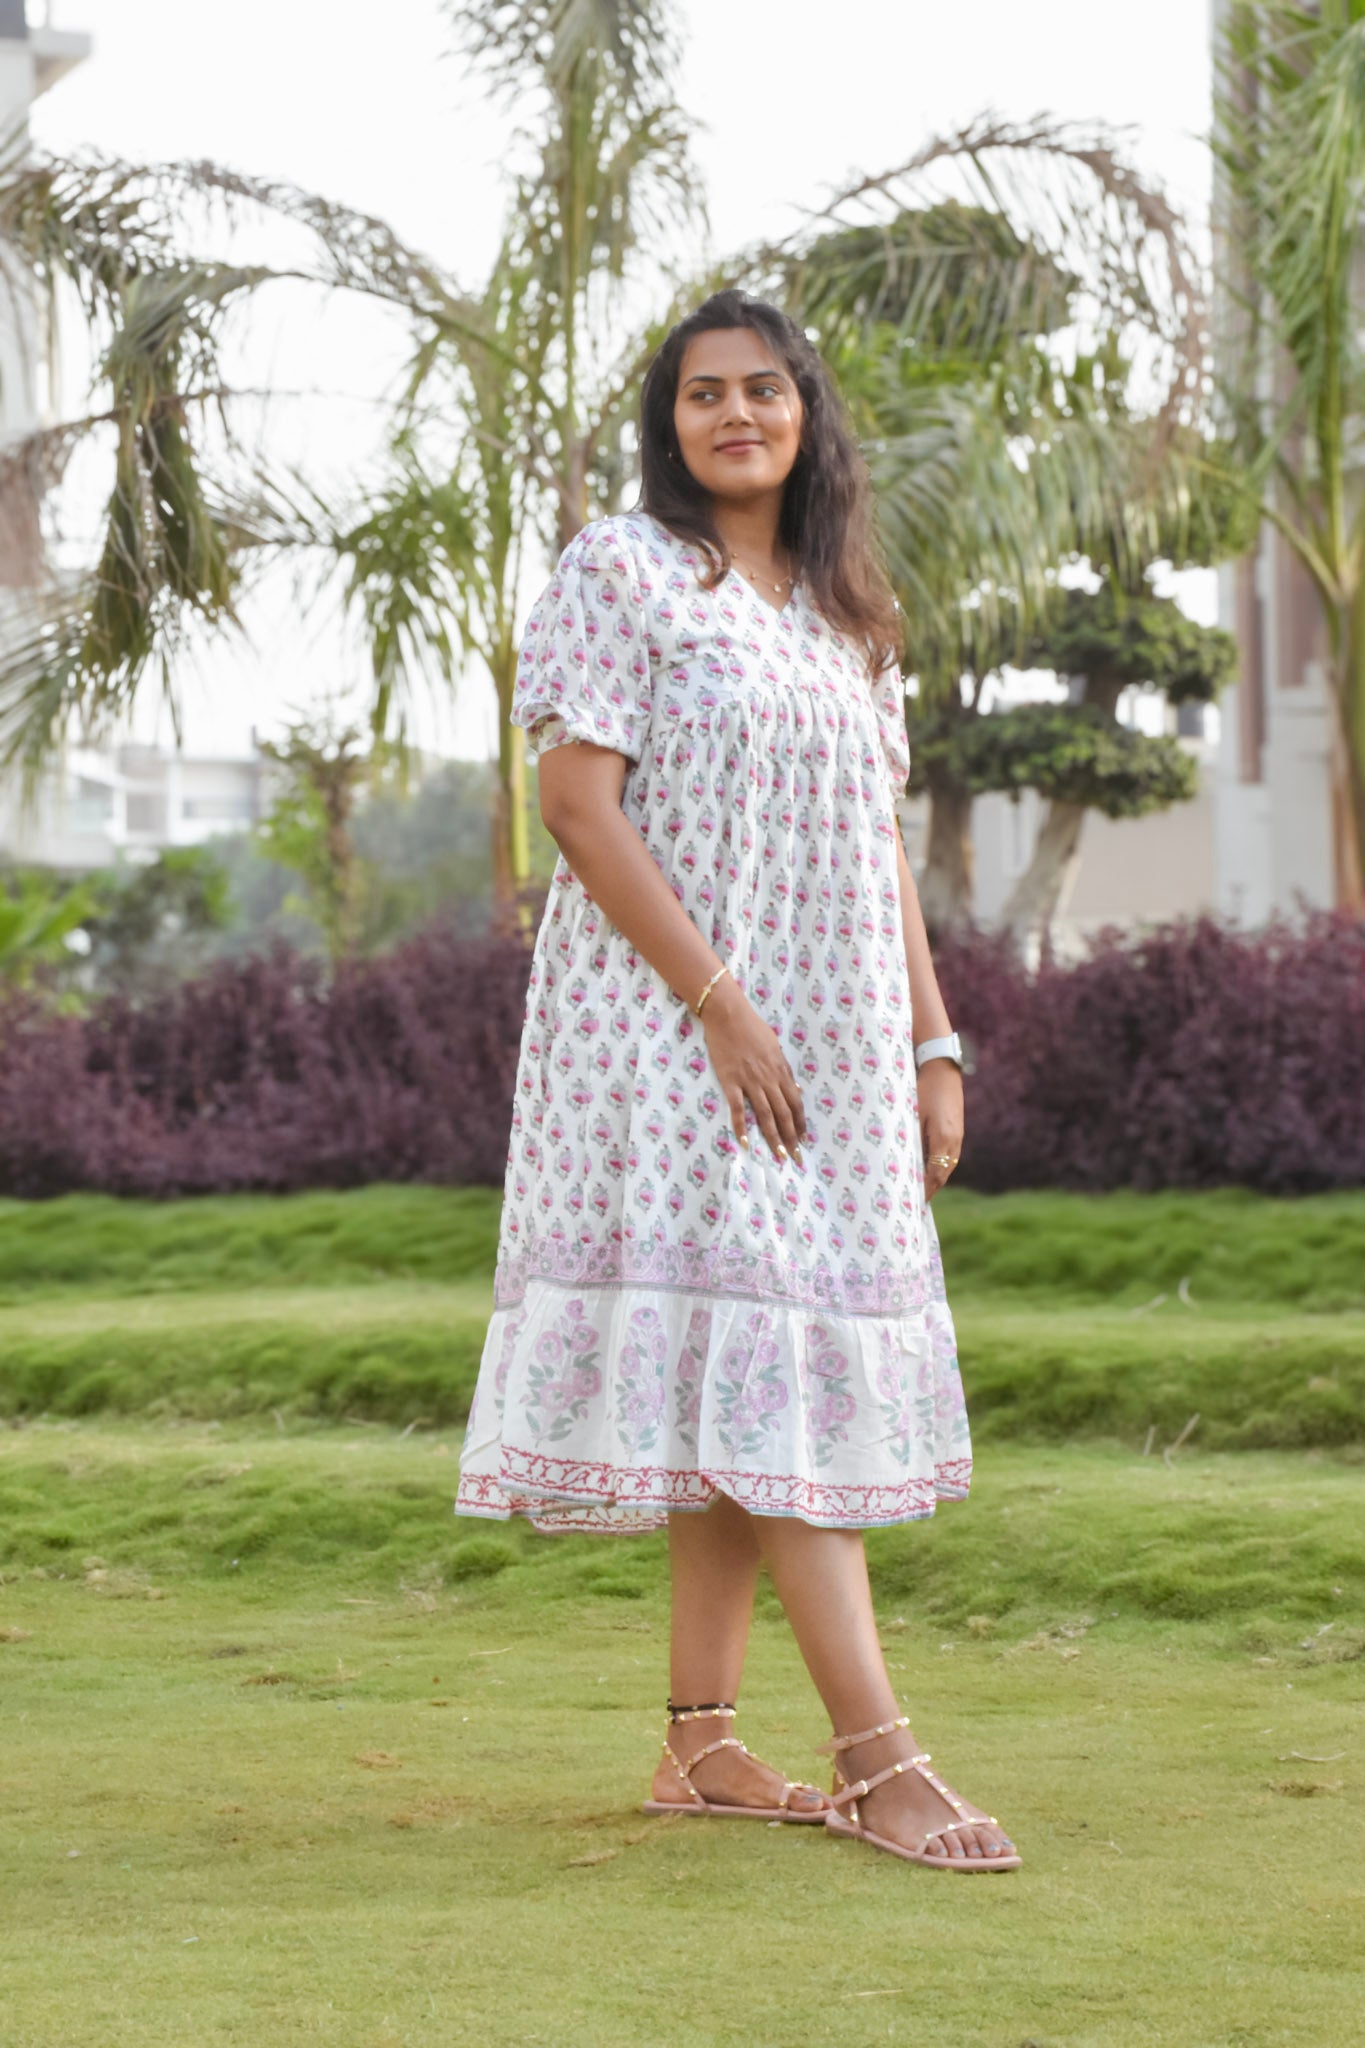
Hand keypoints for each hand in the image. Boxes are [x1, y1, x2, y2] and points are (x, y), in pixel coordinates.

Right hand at [699, 975, 805, 1165]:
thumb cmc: (751, 1027)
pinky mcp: (731, 1081)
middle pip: (784, 1114)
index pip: (795, 1103)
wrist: (728, 1014)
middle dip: (792, 1138)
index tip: (803, 1140)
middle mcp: (769, 1079)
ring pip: (765, 1115)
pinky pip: (738, 1109)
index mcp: (780, 1070)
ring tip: (779, 1156)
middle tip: (796, 1158)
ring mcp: (750, 1081)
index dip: (800, 1123)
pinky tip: (745, 1143)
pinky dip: (741, 1127)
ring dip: (773, 1138)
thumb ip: (783, 1068)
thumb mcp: (774, 1046)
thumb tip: (793, 1087)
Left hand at [919, 1060, 963, 1201]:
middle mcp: (954, 1141)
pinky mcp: (956, 1131)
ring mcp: (958, 1136)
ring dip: (936, 1179)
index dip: (925, 1189)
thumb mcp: (913, 1114)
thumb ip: (912, 1139)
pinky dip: (939, 1167)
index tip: (914, 1201)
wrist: (942, 1070)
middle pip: (943, 1174)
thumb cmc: (924, 1090)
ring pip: (948, 1166)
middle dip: (930, 1188)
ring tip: (922, 1190)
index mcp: (943, 1138)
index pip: (935, 1174)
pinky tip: (928, 1170)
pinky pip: (949, 1156)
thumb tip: (905, 1162)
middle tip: (915, 1202)